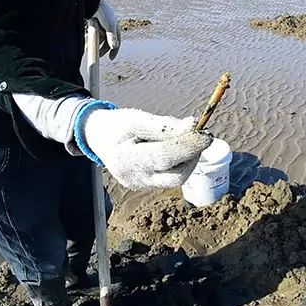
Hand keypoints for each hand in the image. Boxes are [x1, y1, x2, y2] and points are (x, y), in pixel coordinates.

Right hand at [80, 109, 212, 189]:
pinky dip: (178, 163)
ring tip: (186, 140)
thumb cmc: (117, 125)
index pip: (165, 157)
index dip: (189, 146)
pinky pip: (169, 177)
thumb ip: (165, 126)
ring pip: (175, 179)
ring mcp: (141, 186)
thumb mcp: (137, 118)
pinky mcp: (146, 186)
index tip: (206, 134)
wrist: (99, 138)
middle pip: (175, 177)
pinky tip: (175, 149)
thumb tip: (194, 127)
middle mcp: (134, 179)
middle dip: (192, 157)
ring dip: (188, 160)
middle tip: (200, 137)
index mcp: (127, 159)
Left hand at [93, 0, 120, 58]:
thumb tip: (114, 47)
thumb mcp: (109, 26)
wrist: (93, 3)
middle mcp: (109, 28)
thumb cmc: (103, 13)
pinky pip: (93, 35)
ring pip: (99, 40)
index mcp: (116, 28)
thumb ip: (112, 37)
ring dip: (94, 45)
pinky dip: (90, 39)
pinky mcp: (94, 25)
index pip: (117, 42)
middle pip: (107, 43)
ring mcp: (102, 27)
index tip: (110, 58)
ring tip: (88, 48)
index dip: (114, 51)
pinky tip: (86, 41)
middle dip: (102, 49)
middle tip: (97, 55)